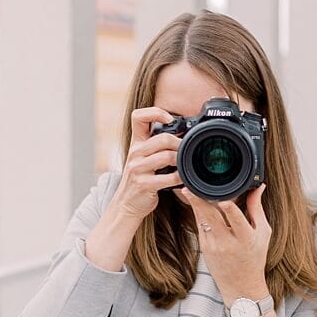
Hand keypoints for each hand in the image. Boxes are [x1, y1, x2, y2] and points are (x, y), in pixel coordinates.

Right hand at [111, 107, 183, 221]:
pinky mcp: (143, 184)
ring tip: (187, 164)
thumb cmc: (141, 179)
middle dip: (180, 143)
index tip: (170, 119)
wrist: (126, 204)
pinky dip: (181, 178)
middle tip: (189, 150)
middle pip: (163, 138)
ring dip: (182, 161)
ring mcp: (138, 168)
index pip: (138, 117)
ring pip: (167, 156)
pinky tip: (184, 179)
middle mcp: (135, 153)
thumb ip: (158, 146)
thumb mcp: (144, 158)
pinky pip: (169, 178)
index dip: (155, 112)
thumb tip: (183, 135)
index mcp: (136, 143)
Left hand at [179, 184, 271, 300]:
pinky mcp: (204, 248)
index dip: (230, 210)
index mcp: (246, 239)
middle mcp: (228, 243)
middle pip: (212, 219)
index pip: (237, 221)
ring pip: (202, 221)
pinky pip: (200, 226)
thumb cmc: (255, 257)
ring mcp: (213, 246)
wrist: (241, 285)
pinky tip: (194, 202)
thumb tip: (259, 187)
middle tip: (188, 189)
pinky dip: (198, 213)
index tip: (222, 199)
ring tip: (187, 191)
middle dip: (199, 203)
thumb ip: (257, 208)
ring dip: (194, 205)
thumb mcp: (263, 233)